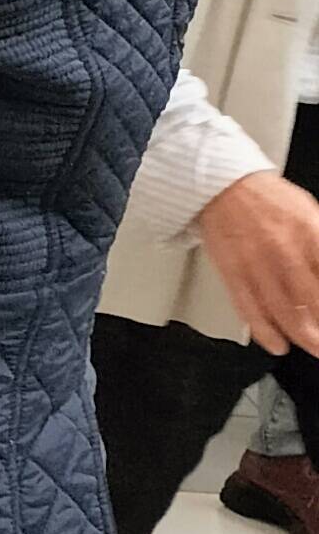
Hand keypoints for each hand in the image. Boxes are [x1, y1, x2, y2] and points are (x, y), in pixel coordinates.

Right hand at [195, 167, 318, 357]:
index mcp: (309, 232)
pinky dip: (263, 331)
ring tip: (313, 348)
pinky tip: (276, 344)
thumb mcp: (311, 213)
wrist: (223, 185)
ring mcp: (256, 263)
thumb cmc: (268, 199)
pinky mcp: (233, 272)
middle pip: (311, 299)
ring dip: (301, 335)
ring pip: (282, 310)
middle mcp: (284, 250)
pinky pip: (249, 308)